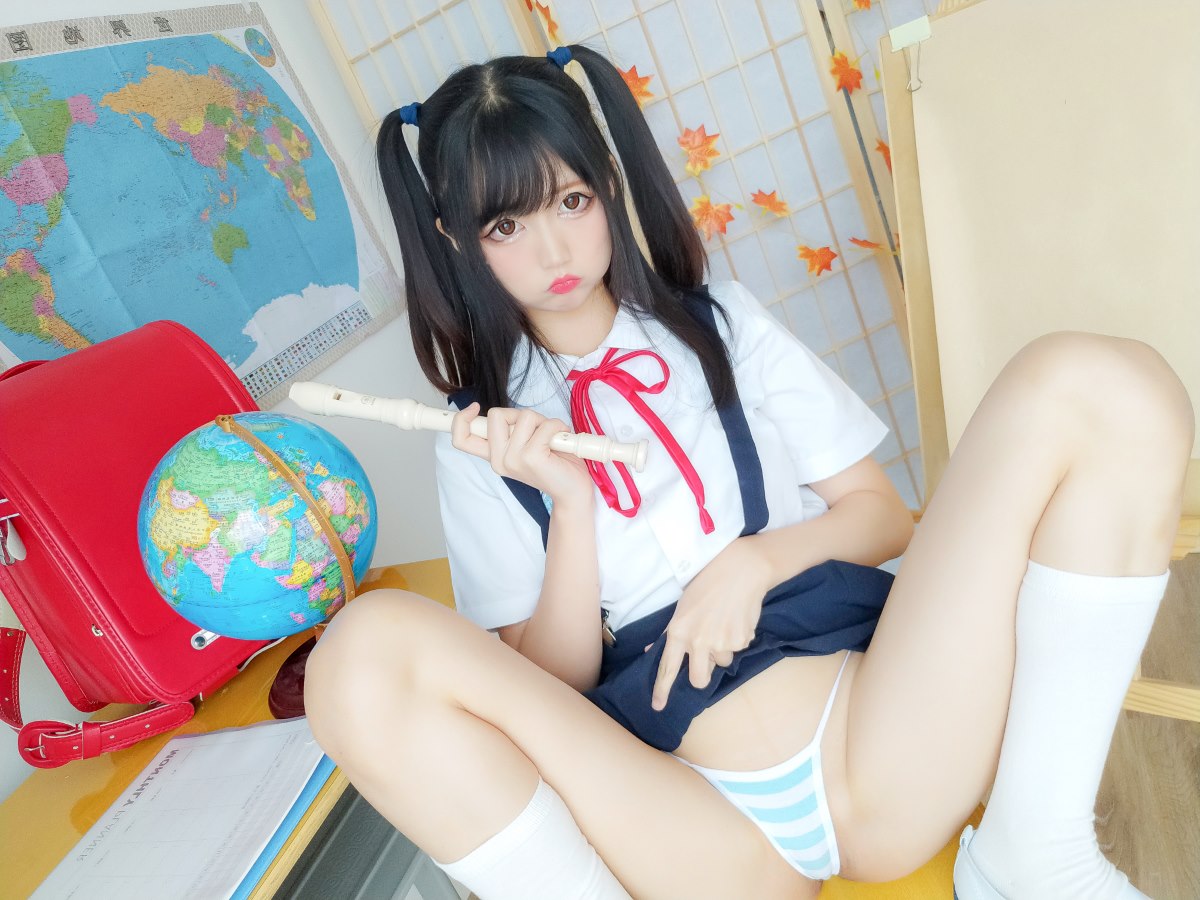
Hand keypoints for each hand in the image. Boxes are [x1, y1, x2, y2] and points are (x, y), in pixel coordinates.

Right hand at [451, 403, 592, 507]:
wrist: (573, 491)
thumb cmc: (554, 463)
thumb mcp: (524, 445)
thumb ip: (511, 431)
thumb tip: (507, 413)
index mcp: (495, 458)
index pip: (462, 439)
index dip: (460, 419)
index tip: (474, 407)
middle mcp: (499, 461)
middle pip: (495, 415)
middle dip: (520, 414)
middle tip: (536, 430)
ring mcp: (514, 460)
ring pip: (524, 416)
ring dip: (543, 421)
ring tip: (551, 439)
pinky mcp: (532, 458)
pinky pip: (545, 425)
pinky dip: (558, 426)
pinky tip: (561, 442)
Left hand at [650, 538, 772, 710]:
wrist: (742, 570)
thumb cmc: (707, 583)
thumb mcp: (682, 606)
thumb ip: (671, 631)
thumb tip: (654, 649)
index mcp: (679, 631)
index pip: (667, 668)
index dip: (662, 690)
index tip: (658, 707)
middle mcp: (699, 642)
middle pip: (699, 679)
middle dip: (701, 675)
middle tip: (705, 659)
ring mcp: (722, 643)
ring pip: (721, 663)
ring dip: (722, 651)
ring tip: (723, 624)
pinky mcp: (742, 641)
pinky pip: (738, 649)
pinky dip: (737, 638)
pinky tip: (736, 619)